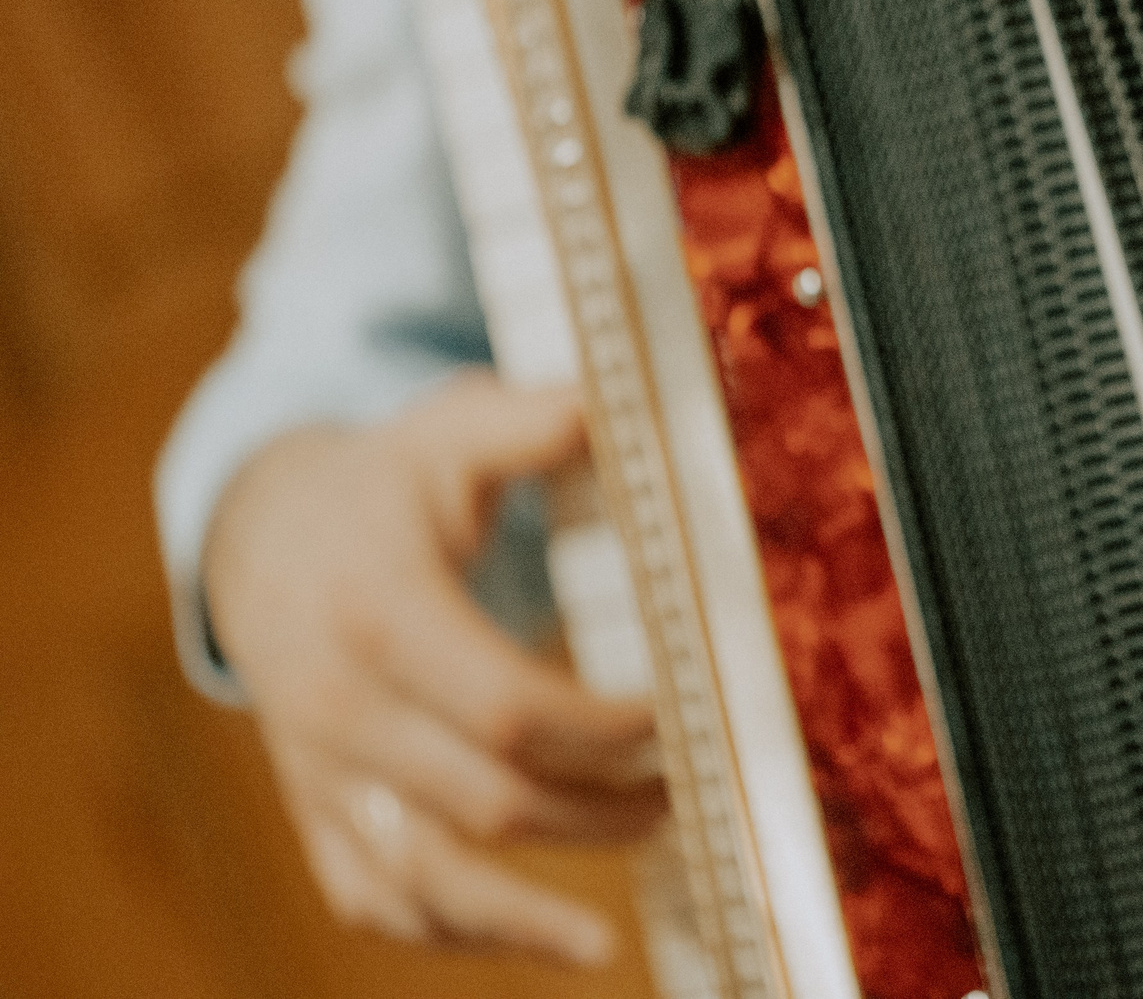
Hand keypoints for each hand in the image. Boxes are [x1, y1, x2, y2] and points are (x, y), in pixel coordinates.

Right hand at [205, 373, 665, 963]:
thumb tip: (609, 405)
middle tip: (680, 795)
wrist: (257, 533)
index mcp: (378, 613)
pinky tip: (530, 941)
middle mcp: (336, 706)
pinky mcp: (314, 806)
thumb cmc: (381, 483)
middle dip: (593, 810)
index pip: (504, 704)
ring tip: (604, 938)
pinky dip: (448, 933)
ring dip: (517, 916)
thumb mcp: (445, 432)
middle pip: (480, 799)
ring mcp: (317, 768)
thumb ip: (528, 423)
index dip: (600, 728)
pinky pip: (370, 897)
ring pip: (414, 877)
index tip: (673, 718)